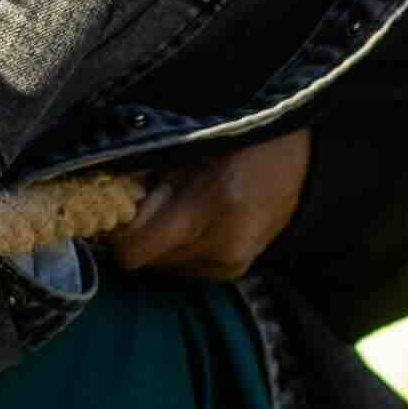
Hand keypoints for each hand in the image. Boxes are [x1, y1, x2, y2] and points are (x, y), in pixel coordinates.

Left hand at [100, 129, 310, 282]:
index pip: (135, 249)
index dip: (117, 230)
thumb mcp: (192, 147)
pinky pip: (185, 269)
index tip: (113, 208)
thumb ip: (149, 179)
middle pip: (146, 261)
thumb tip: (104, 205)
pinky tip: (193, 223)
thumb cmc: (242, 138)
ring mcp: (232, 263)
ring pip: (162, 268)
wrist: (303, 159)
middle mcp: (222, 245)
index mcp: (212, 204)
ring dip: (157, 243)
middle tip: (143, 202)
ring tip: (173, 209)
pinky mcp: (236, 271)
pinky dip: (179, 249)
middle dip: (136, 233)